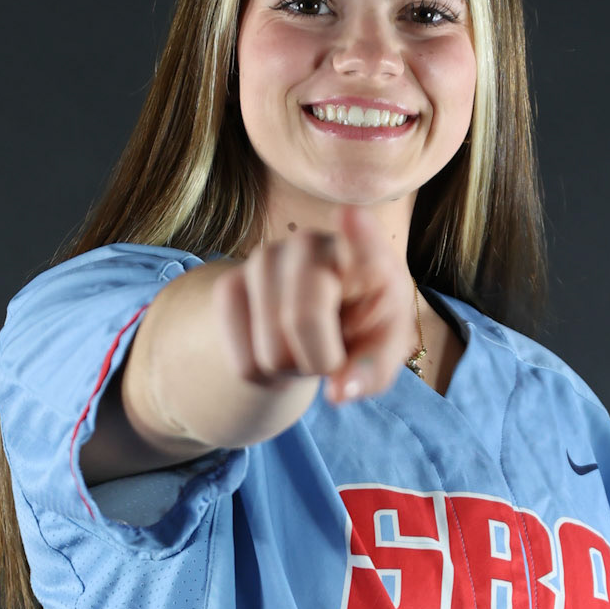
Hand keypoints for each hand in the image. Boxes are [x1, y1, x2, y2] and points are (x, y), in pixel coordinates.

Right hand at [210, 206, 416, 405]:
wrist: (311, 324)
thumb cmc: (360, 331)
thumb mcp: (381, 351)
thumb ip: (372, 371)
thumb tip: (341, 393)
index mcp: (364, 255)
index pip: (362, 242)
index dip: (357, 233)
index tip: (349, 215)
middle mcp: (311, 244)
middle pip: (303, 320)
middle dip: (321, 360)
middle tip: (332, 353)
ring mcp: (264, 259)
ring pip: (272, 354)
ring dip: (292, 370)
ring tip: (304, 346)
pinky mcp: (228, 285)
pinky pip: (245, 365)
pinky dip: (264, 375)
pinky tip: (276, 346)